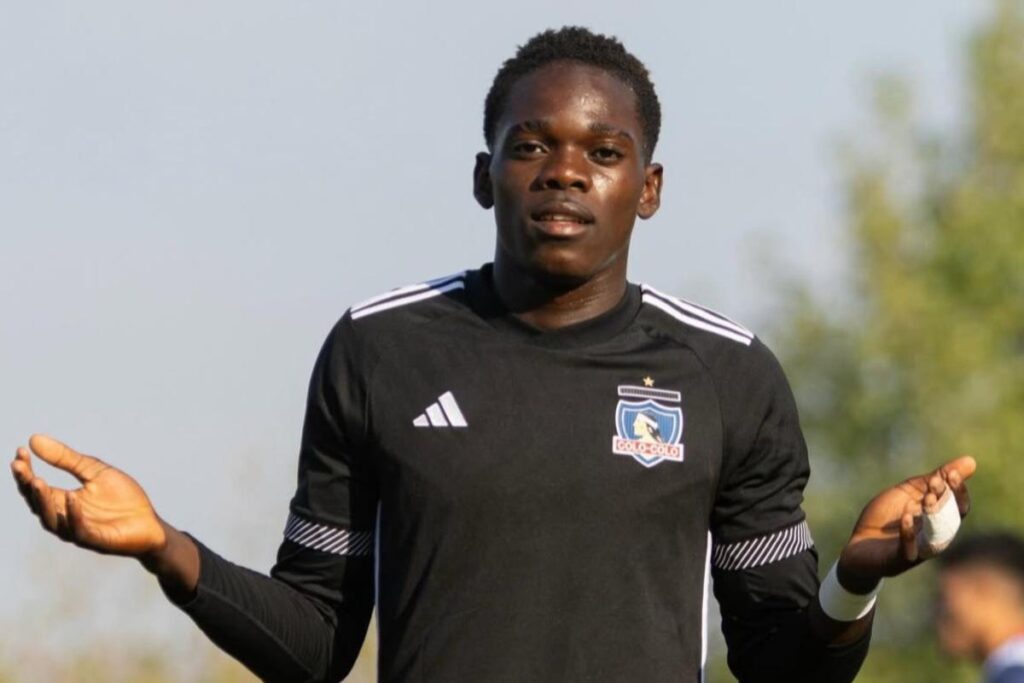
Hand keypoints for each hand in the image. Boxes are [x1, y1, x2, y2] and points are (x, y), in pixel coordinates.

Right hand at [10, 434, 166, 556]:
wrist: (151, 523)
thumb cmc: (123, 498)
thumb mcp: (94, 471)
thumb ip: (67, 459)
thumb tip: (33, 439)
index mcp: (63, 501)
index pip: (35, 487)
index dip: (25, 471)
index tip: (20, 451)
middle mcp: (64, 517)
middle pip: (36, 503)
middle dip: (27, 485)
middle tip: (20, 466)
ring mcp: (78, 530)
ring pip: (51, 520)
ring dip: (42, 501)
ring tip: (38, 481)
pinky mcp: (95, 540)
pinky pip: (78, 530)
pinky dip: (73, 515)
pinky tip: (71, 497)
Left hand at [836, 455, 975, 591]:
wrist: (858, 544)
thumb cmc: (887, 517)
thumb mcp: (911, 492)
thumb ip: (937, 478)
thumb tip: (971, 460)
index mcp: (940, 521)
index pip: (959, 507)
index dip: (958, 491)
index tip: (951, 473)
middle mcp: (934, 538)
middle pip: (951, 521)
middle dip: (945, 500)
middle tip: (936, 482)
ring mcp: (917, 550)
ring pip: (934, 537)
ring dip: (932, 516)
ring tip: (928, 498)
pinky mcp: (897, 560)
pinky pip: (908, 549)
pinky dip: (909, 533)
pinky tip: (906, 517)